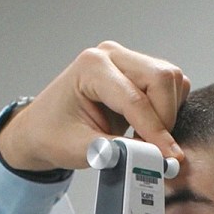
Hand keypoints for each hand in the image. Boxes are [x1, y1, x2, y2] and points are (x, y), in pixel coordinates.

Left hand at [0, 41, 189, 171]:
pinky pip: (170, 86)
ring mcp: (126, 60)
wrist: (43, 128)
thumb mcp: (79, 149)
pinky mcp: (138, 71)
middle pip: (161, 79)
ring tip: (145, 138)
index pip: (135, 99)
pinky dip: (168, 108)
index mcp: (91, 66)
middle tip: (155, 148)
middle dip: (165, 118)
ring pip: (171, 80)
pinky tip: (148, 127)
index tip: (169, 157)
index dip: (155, 131)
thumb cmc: (52, 133)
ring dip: (168, 113)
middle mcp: (111, 55)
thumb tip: (151, 158)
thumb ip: (116, 153)